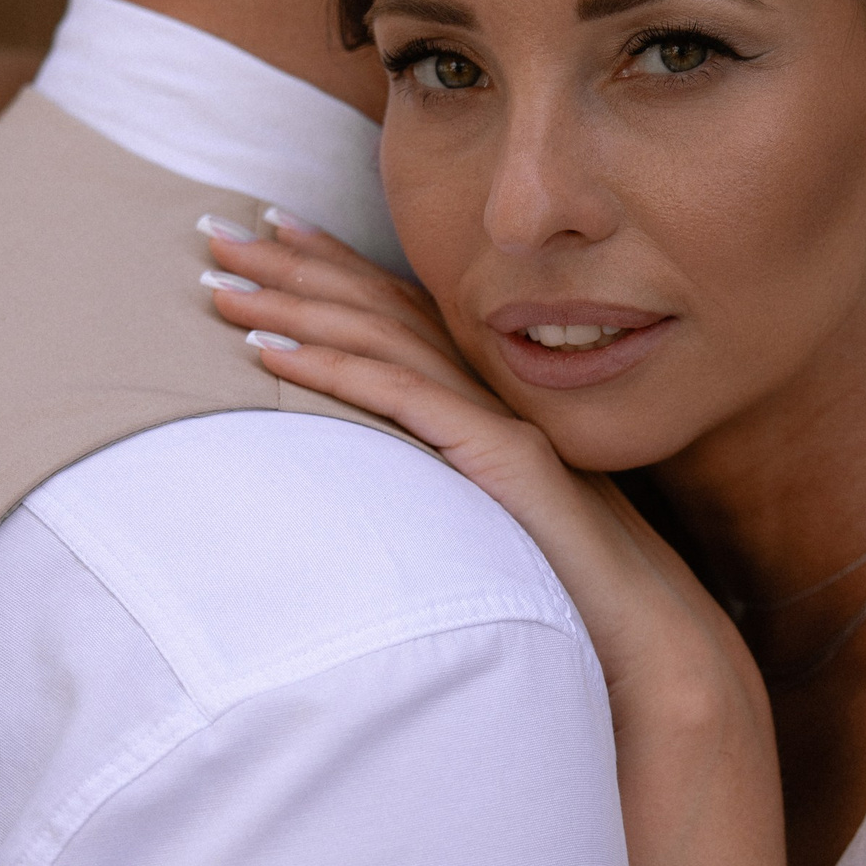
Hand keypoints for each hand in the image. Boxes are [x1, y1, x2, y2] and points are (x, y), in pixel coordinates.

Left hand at [208, 217, 756, 728]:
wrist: (650, 633)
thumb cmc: (572, 592)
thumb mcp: (489, 521)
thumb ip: (443, 486)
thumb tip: (378, 485)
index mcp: (489, 399)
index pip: (402, 311)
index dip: (335, 265)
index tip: (272, 232)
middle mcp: (493, 391)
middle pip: (380, 307)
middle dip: (294, 265)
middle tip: (215, 232)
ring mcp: (499, 416)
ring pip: (379, 339)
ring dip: (291, 305)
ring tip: (217, 283)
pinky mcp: (500, 453)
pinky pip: (399, 397)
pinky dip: (328, 368)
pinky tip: (265, 353)